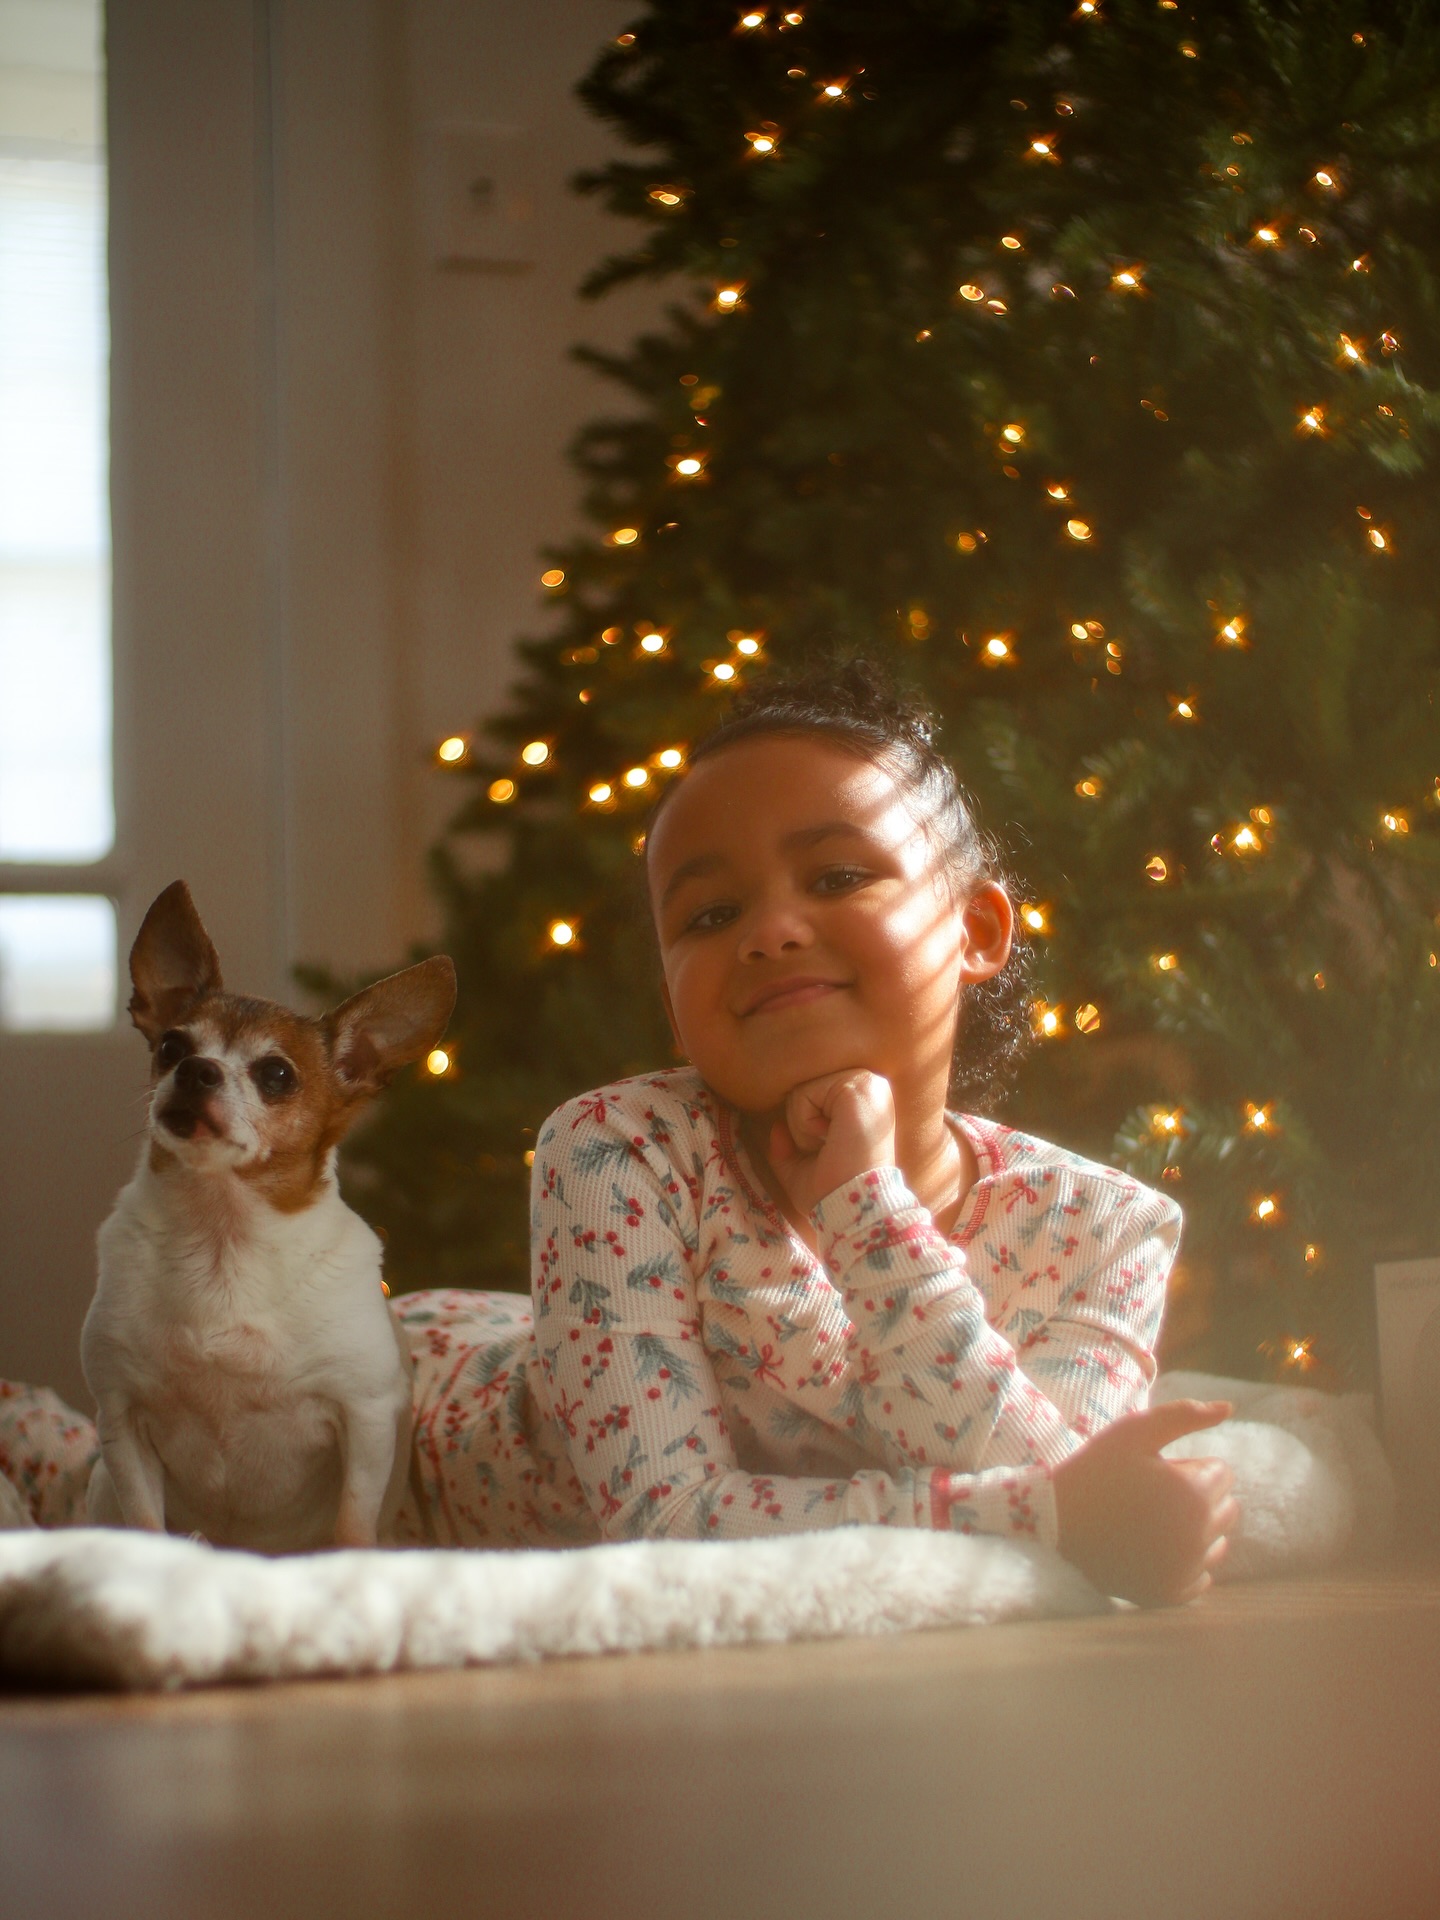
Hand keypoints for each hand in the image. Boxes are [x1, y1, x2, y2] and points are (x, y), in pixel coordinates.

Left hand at [766, 1069, 896, 1218]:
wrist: (853, 1206)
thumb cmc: (834, 1193)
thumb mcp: (803, 1171)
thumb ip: (787, 1149)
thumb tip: (776, 1128)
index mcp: (863, 1104)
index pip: (813, 1096)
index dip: (806, 1126)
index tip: (829, 1150)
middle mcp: (870, 1088)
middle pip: (806, 1090)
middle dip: (803, 1125)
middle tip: (829, 1148)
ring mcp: (867, 1084)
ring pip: (802, 1091)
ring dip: (803, 1126)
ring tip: (831, 1144)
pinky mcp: (859, 1086)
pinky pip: (804, 1093)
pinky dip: (804, 1123)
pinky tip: (830, 1137)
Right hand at [1052, 1399, 1238, 1606]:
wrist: (1056, 1520)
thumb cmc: (1096, 1469)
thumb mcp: (1135, 1431)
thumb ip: (1184, 1415)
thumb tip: (1228, 1407)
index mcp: (1195, 1494)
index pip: (1223, 1474)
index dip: (1189, 1466)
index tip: (1156, 1470)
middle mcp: (1200, 1536)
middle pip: (1226, 1509)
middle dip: (1199, 1497)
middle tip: (1154, 1494)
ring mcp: (1186, 1570)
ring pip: (1218, 1543)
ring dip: (1196, 1529)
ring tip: (1153, 1520)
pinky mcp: (1172, 1594)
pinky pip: (1201, 1577)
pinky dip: (1186, 1563)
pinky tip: (1154, 1548)